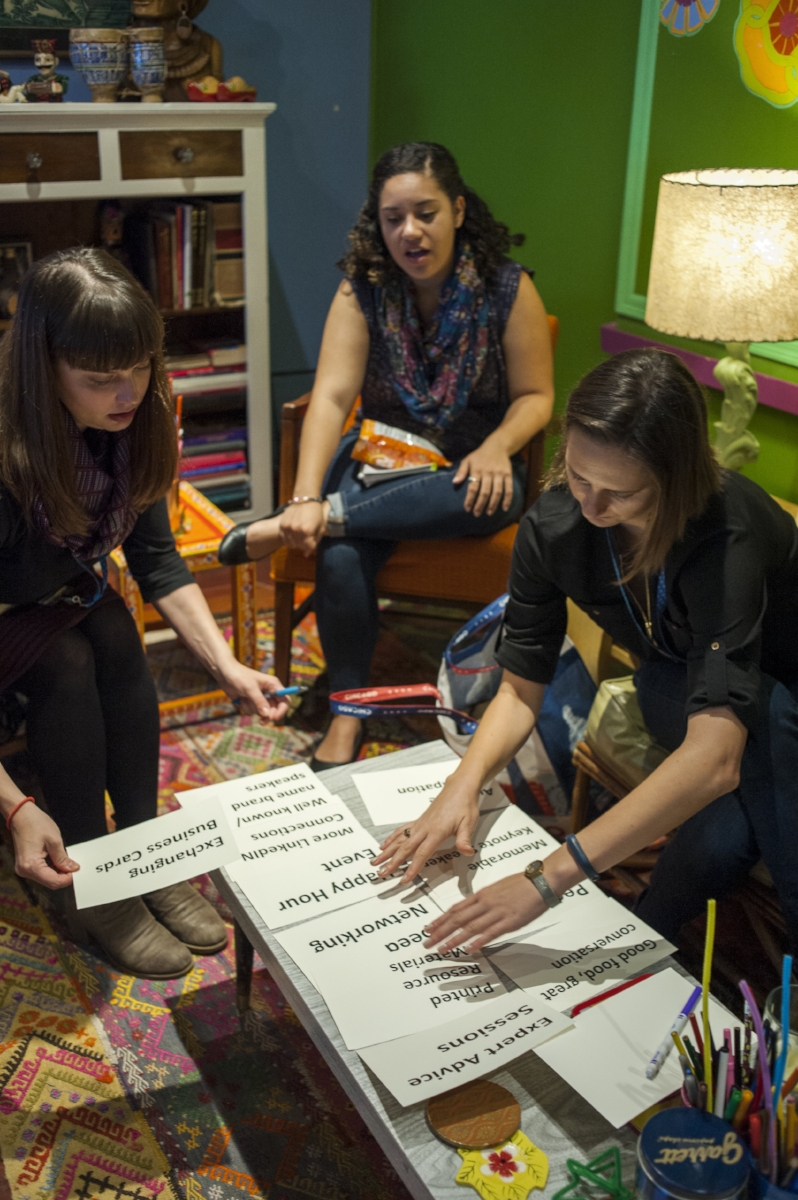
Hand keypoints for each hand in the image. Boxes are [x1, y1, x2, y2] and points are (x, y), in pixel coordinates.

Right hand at [10, 803, 79, 890]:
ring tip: (68, 862)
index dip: (68, 879)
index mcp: (31, 865)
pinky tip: (58, 860)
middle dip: (64, 876)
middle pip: (50, 882)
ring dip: (58, 872)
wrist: (20, 814)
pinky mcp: (25, 865)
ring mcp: (24, 869)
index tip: (78, 871)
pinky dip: (52, 869)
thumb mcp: (54, 840)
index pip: (53, 881)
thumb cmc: (35, 823)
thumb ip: (63, 858)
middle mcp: (25, 871)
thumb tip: (73, 869)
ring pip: (46, 878)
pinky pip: (41, 872)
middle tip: (75, 866)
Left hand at [216, 662, 289, 722]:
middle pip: (274, 709)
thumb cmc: (239, 676)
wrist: (224, 673)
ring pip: (261, 712)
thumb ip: (259, 701)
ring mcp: (259, 698)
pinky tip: (240, 699)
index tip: (274, 718)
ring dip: (252, 708)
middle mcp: (268, 692)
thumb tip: (267, 715)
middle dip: (266, 714)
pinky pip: (251, 711)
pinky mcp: (250, 702)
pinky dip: (245, 707)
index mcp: (273, 685)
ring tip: (245, 698)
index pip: (285, 699)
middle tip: (261, 721)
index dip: (282, 710)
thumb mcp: (250, 688)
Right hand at [279, 500, 325, 556]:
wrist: (305, 499)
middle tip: (306, 538)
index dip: (310, 548)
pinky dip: (288, 539)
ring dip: (296, 543)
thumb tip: (307, 553)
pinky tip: (293, 535)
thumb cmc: (316, 513)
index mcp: (307, 531)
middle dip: (304, 545)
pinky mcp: (282, 525)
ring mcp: (288, 528)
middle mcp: (296, 530)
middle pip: (300, 546)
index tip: (311, 546)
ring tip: (300, 536)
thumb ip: (316, 540)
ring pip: (291, 544)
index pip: (308, 548)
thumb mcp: (321, 527)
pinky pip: (284, 538)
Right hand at [371, 772, 480, 884]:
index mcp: (436, 831)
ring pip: (400, 840)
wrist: (459, 788)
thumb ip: (464, 839)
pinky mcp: (419, 821)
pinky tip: (383, 846)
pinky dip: (391, 839)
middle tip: (381, 874)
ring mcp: (420, 824)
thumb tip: (467, 852)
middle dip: (392, 862)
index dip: (412, 868)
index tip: (404, 879)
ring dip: (386, 852)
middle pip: (405, 848)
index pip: (422, 853)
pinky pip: (401, 831)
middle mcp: (424, 828)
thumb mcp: (469, 823)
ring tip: (375, 862)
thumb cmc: (465, 805)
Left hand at [423, 873, 544, 953]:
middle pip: (457, 919)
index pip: (456, 909)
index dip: (440, 920)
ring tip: (442, 949)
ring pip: (470, 927)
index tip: (429, 928)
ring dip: (454, 939)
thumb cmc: (521, 884)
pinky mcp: (509, 921)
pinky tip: (468, 949)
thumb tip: (471, 909)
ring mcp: (496, 912)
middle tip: (427, 943)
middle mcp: (485, 903)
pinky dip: (478, 942)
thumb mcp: (497, 889)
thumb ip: (483, 900)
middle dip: (440, 931)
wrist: (540, 881)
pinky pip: (490, 933)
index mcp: (481, 895)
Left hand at [453, 438, 513, 516]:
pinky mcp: (508, 474)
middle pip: (485, 492)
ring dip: (493, 504)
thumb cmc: (479, 455)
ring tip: (489, 513)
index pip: (473, 487)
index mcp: (477, 469)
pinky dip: (508, 499)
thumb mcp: (468, 460)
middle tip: (477, 514)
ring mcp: (499, 474)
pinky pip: (509, 489)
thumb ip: (461, 471)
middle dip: (480, 505)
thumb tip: (455, 482)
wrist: (497, 446)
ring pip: (497, 492)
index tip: (467, 509)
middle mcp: (489, 472)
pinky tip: (504, 508)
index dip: (470, 499)